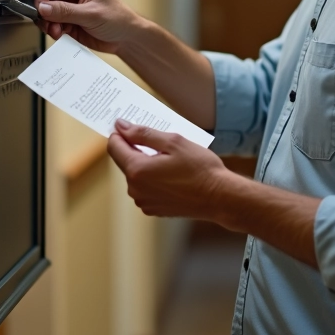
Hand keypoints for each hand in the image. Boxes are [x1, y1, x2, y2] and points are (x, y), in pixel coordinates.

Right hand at [34, 0, 138, 52]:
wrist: (126, 38)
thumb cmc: (119, 19)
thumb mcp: (91, 14)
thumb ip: (65, 11)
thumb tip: (43, 8)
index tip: (40, 8)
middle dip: (45, 12)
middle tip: (48, 24)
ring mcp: (70, 6)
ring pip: (47, 12)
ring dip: (48, 23)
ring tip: (57, 32)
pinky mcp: (68, 20)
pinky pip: (52, 23)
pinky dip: (53, 30)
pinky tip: (61, 35)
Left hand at [107, 120, 233, 221]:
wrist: (220, 198)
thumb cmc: (200, 168)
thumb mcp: (173, 142)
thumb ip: (143, 134)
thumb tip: (121, 126)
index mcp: (137, 170)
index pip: (114, 147)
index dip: (120, 133)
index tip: (128, 125)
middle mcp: (135, 189)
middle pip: (125, 161)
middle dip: (136, 148)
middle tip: (159, 141)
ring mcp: (144, 201)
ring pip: (136, 175)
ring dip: (146, 164)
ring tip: (170, 159)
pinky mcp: (153, 209)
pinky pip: (146, 188)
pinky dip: (153, 179)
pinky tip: (172, 175)